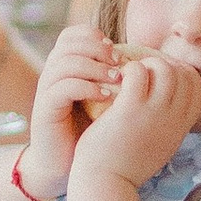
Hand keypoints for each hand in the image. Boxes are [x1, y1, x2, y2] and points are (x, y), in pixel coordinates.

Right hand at [22, 20, 122, 200]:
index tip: (120, 51)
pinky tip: (106, 97)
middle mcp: (53, 74)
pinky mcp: (44, 110)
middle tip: (120, 61)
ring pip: (64, 62)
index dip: (95, 36)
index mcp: (67, 68)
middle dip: (96, 47)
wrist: (67, 167)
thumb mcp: (110, 102)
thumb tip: (156, 64)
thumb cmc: (93, 134)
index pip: (74, 34)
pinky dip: (85, 88)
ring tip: (117, 79)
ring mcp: (47, 91)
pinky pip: (60, 88)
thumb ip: (121, 81)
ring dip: (94, 67)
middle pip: (68, 42)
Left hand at [78, 47, 200, 183]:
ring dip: (148, 63)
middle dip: (166, 63)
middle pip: (185, 74)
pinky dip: (129, 68)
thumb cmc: (125, 166)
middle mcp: (173, 119)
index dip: (181, 72)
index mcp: (181, 127)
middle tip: (144, 70)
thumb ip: (166, 127)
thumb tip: (163, 106)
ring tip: (131, 73)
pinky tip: (117, 79)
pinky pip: (138, 72)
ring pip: (165, 68)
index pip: (196, 87)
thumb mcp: (158, 147)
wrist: (106, 185)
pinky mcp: (131, 111)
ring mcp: (154, 114)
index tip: (160, 74)